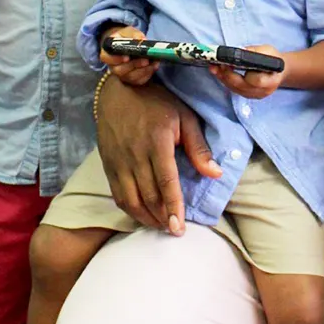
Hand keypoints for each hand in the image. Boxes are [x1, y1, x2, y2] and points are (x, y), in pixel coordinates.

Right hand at [95, 72, 220, 233]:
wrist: (118, 91)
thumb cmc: (157, 102)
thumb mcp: (184, 117)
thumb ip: (199, 147)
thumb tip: (215, 173)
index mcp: (157, 142)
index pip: (166, 181)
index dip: (173, 206)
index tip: (179, 226)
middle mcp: (135, 154)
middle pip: (148, 195)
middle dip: (162, 218)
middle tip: (175, 232)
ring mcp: (118, 161)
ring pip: (130, 199)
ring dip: (146, 218)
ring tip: (161, 227)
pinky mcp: (108, 165)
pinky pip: (117, 194)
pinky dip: (130, 210)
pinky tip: (142, 216)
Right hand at [99, 26, 154, 86]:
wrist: (129, 45)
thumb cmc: (125, 38)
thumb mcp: (128, 32)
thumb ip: (134, 34)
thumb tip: (142, 40)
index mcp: (108, 53)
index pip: (107, 59)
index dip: (116, 59)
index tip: (127, 57)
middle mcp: (113, 67)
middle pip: (120, 70)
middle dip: (134, 65)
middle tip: (145, 60)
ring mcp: (123, 75)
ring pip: (131, 77)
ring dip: (143, 70)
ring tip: (153, 62)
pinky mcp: (132, 80)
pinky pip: (139, 80)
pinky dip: (148, 74)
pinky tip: (154, 66)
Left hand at [209, 44, 286, 99]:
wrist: (279, 71)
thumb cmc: (274, 59)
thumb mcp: (268, 50)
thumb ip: (254, 51)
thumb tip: (239, 51)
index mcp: (272, 80)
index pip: (256, 81)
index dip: (243, 73)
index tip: (230, 64)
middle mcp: (263, 91)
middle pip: (241, 86)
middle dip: (226, 75)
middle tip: (216, 65)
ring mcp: (255, 96)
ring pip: (236, 89)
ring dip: (223, 78)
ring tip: (213, 68)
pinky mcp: (249, 96)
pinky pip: (235, 90)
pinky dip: (226, 81)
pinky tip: (219, 73)